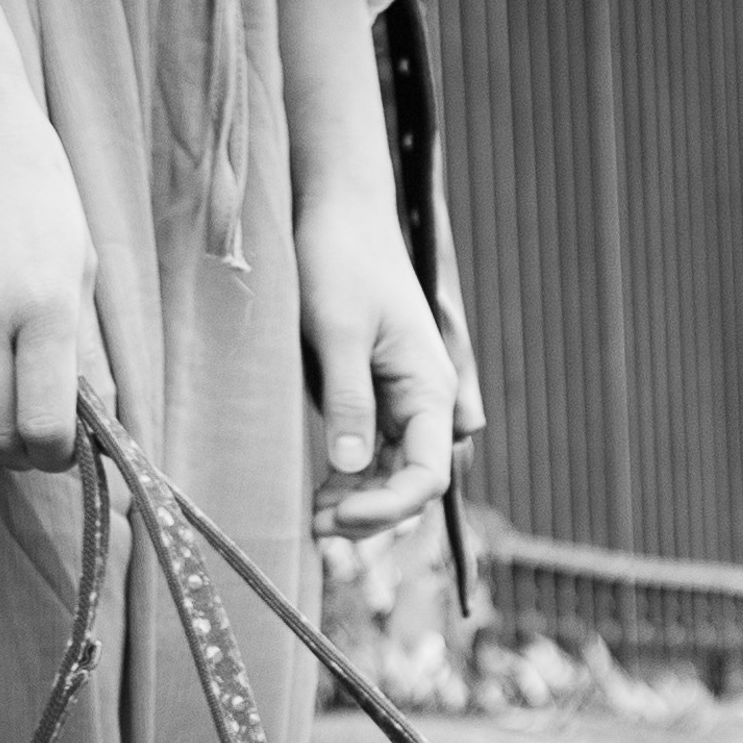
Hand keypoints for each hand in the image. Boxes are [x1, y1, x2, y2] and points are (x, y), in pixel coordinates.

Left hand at [290, 170, 456, 531]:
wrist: (338, 213)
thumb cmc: (342, 261)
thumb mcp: (339, 330)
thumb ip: (349, 400)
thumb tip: (352, 469)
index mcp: (430, 388)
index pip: (427, 474)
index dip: (388, 507)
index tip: (338, 515)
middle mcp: (424, 403)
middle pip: (412, 486)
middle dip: (371, 516)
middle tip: (315, 528)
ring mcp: (399, 403)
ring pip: (391, 477)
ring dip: (358, 505)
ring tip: (312, 520)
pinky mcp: (372, 396)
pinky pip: (371, 455)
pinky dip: (348, 481)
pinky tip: (319, 493)